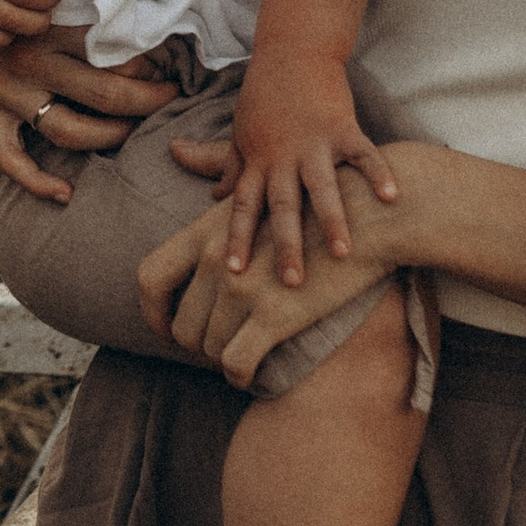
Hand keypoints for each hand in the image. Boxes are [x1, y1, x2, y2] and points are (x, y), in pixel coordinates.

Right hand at [0, 24, 181, 206]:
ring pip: (68, 132)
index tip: (169, 60)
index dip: (152, 61)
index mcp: (51, 27)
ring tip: (136, 128)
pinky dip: (36, 182)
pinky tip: (66, 193)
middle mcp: (29, 63)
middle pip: (104, 95)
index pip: (115, 53)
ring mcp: (8, 93)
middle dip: (148, 100)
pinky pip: (11, 159)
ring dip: (111, 136)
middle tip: (171, 95)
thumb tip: (151, 7)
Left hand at [136, 166, 399, 384]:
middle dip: (194, 346)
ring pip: (208, 347)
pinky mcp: (276, 313)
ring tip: (241, 359)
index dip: (152, 312)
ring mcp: (244, 287)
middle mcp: (217, 258)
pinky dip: (240, 377)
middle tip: (216, 349)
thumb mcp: (258, 173)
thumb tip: (178, 148)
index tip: (168, 328)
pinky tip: (254, 377)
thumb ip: (214, 168)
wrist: (376, 214)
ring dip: (221, 361)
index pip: (149, 276)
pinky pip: (237, 362)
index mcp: (207, 230)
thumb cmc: (318, 195)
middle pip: (179, 324)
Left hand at [188, 46, 402, 288]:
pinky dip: (378, 173)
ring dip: (332, 220)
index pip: (243, 206)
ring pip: (323, 187)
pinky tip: (392, 197)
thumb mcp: (241, 133)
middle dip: (287, 245)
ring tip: (342, 253)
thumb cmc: (265, 98)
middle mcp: (283, 156)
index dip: (237, 238)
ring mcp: (314, 142)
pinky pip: (363, 153)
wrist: (292, 52)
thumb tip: (211, 197)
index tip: (232, 272)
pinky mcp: (343, 127)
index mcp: (257, 161)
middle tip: (290, 282)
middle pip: (283, 206)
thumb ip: (230, 167)